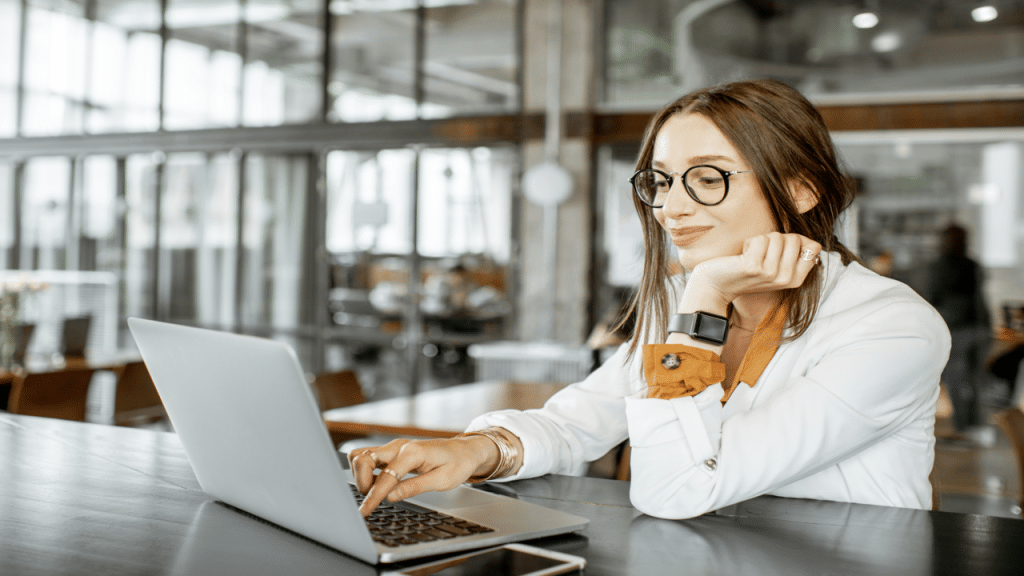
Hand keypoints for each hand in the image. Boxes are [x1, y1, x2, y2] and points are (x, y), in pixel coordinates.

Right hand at [347, 435, 500, 516]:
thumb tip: (390, 496)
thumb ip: (415, 487)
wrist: (465, 450)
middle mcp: (399, 446)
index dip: (373, 496)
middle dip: (361, 482)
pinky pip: (369, 458)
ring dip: (361, 475)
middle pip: (362, 458)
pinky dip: (366, 472)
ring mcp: (394, 447)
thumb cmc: (458, 463)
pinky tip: (377, 484)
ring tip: (374, 492)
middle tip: (372, 499)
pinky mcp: (393, 451)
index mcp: (413, 452)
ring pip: (361, 456)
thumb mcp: (442, 480)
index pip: (385, 476)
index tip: (365, 511)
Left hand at [685, 232, 821, 308]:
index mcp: (796, 280)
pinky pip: (760, 239)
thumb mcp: (777, 268)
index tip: (777, 251)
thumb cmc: (747, 271)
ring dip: (761, 241)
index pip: (813, 246)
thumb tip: (814, 245)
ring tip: (751, 256)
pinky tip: (742, 257)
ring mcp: (771, 274)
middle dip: (775, 239)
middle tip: (761, 254)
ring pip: (777, 237)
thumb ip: (795, 256)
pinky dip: (749, 243)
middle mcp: (786, 279)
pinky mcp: (754, 267)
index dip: (794, 241)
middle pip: (794, 238)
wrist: (717, 285)